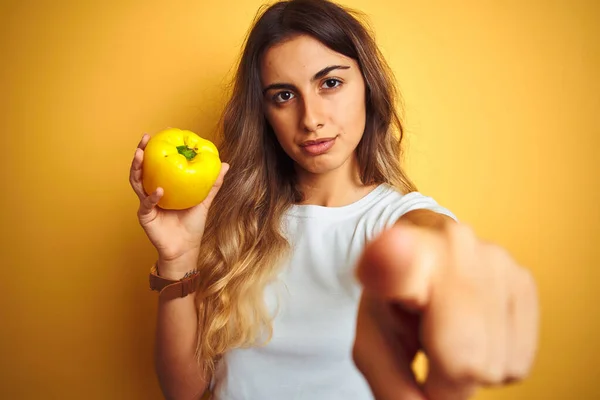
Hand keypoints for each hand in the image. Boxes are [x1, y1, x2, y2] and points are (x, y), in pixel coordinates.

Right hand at [129, 134, 228, 265]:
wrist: (185, 249)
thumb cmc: (193, 225)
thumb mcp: (204, 201)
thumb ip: (213, 183)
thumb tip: (225, 164)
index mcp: (163, 186)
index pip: (157, 163)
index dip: (157, 148)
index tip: (163, 131)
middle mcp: (151, 192)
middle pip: (142, 169)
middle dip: (140, 152)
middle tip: (144, 139)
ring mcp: (146, 203)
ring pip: (136, 182)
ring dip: (137, 168)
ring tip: (141, 155)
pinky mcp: (145, 216)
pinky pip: (147, 203)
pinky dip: (153, 196)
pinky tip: (159, 189)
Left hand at [353, 222, 538, 399]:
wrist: (423, 253)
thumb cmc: (395, 300)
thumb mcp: (373, 340)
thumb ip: (390, 381)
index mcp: (395, 256)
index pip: (395, 262)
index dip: (389, 266)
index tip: (384, 253)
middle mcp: (450, 247)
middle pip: (466, 360)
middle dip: (447, 379)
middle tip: (431, 354)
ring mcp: (495, 260)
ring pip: (498, 366)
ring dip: (474, 369)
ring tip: (450, 334)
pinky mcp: (524, 279)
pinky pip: (520, 361)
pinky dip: (497, 361)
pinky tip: (475, 332)